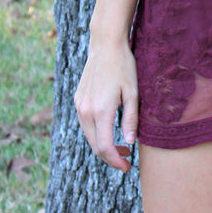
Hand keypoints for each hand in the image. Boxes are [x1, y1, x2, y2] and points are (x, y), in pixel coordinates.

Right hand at [74, 37, 138, 171]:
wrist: (105, 45)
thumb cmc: (124, 66)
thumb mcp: (133, 92)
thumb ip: (131, 119)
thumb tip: (129, 142)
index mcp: (101, 110)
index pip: (104, 147)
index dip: (116, 161)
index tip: (127, 167)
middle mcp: (86, 110)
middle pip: (95, 145)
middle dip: (110, 156)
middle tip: (127, 158)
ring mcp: (79, 105)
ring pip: (89, 136)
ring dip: (103, 145)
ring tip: (121, 145)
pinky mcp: (78, 100)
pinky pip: (86, 124)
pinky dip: (96, 133)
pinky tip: (109, 129)